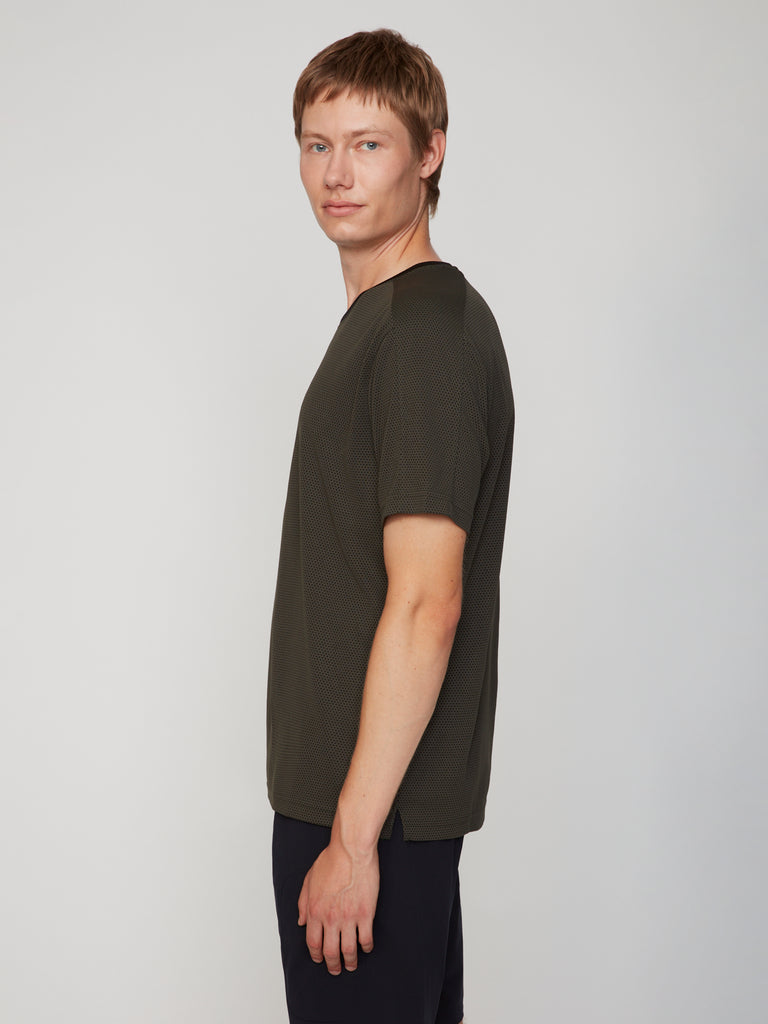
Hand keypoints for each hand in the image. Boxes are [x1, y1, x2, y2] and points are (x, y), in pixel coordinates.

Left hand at [297, 833, 378, 974]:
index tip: (319, 959)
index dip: (315, 955)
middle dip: (332, 964)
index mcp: (315, 910)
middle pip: (329, 952)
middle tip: (336, 969)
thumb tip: (301, 921)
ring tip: (351, 964)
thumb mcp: (309, 880)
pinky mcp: (365, 913)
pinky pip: (366, 938)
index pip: (313, 943)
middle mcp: (330, 918)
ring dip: (349, 962)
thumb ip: (303, 903)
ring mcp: (349, 917)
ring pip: (348, 950)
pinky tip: (366, 947)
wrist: (351, 849)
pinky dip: (366, 947)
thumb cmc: (331, 860)